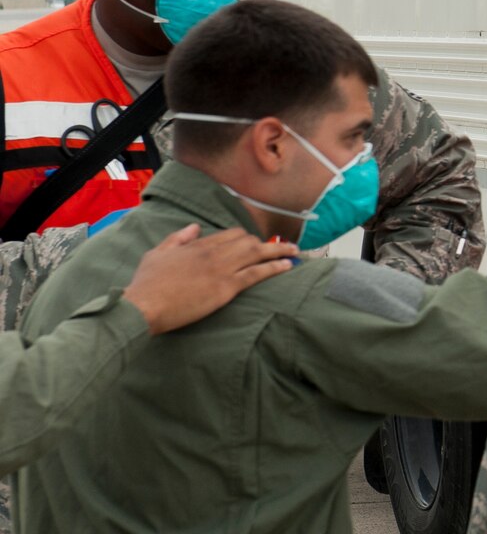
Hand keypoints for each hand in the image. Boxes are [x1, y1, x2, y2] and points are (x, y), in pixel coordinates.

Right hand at [123, 225, 298, 335]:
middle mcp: (213, 253)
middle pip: (248, 241)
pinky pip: (257, 273)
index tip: (256, 241)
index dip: (246, 237)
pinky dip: (276, 267)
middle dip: (266, 244)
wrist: (143, 305)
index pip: (230, 234)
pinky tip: (288, 266)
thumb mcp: (158, 253)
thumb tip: (194, 227)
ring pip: (257, 253)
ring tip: (296, 251)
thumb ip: (177, 238)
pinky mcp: (226, 288)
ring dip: (280, 251)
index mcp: (197, 245)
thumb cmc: (146, 284)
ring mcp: (221, 269)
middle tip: (281, 247)